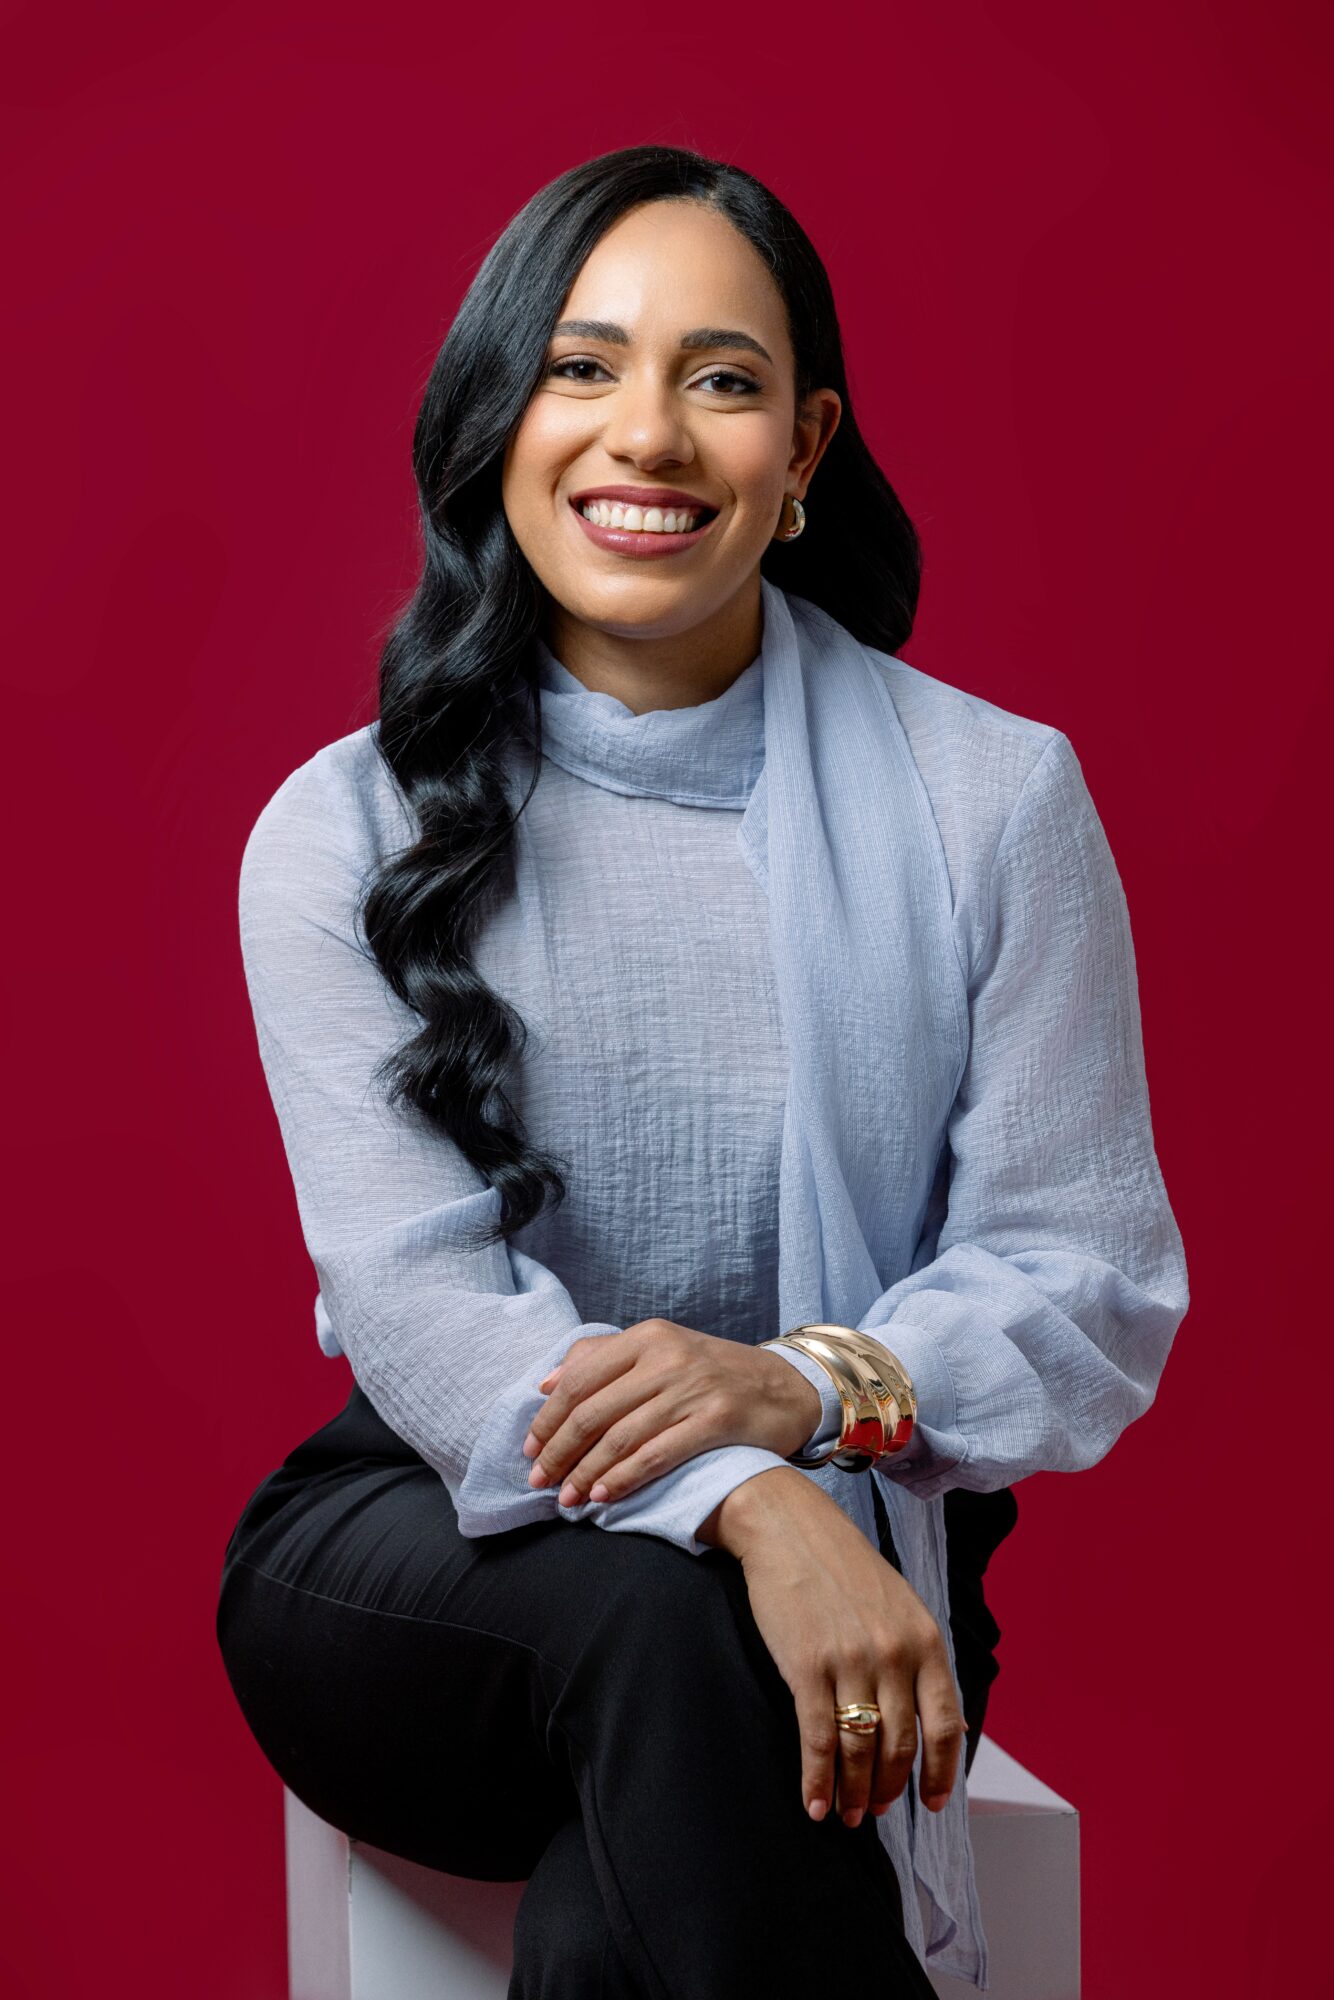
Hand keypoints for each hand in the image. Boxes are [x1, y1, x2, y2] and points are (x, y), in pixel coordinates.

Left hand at [521, 1320, 822, 1507]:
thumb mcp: (662, 1351)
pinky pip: (656, 1455)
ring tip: (566, 1498)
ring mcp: (693, 1388)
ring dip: (586, 1472)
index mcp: (647, 1337)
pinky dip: (624, 1478)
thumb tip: (546, 1382)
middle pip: (594, 1410)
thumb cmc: (713, 1373)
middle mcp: (667, 1358)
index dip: (548, 1417)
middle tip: (538, 1481)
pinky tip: (604, 1495)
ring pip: (621, 1437)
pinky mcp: (716, 1420)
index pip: (580, 1377)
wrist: (786, 1387)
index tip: (530, 1448)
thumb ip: (604, 1359)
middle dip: (559, 1451)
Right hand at [699, 1468, 966, 1826]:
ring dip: (853, 1793)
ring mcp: (850, 1662)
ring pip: (860, 1750)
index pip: (946, 1725)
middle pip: (900, 1746)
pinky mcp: (806, 1667)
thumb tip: (947, 1724)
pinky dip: (818, 1782)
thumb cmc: (844, 1566)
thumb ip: (921, 1659)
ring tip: (845, 1814)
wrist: (788, 1526)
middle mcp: (894, 1654)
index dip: (941, 1773)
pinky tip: (815, 1805)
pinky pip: (819, 1740)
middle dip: (888, 1788)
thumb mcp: (900, 1605)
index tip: (931, 1804)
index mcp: (925, 1639)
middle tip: (874, 1811)